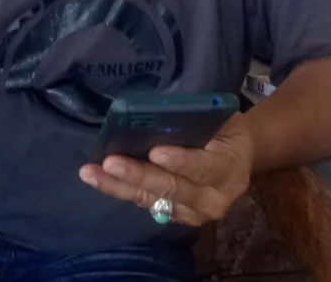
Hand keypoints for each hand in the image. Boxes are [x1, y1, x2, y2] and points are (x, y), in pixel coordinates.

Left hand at [78, 113, 255, 226]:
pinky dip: (123, 190)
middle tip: (110, 163)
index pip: (203, 168)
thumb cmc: (226, 130)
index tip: (155, 152)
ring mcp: (196, 213)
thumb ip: (198, 121)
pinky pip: (148, 204)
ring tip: (91, 173)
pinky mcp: (179, 218)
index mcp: (230, 170)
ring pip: (153, 200)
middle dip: (138, 175)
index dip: (180, 162)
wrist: (240, 158)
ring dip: (119, 186)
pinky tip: (100, 180)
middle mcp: (214, 199)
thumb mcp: (222, 119)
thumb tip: (160, 111)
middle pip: (172, 189)